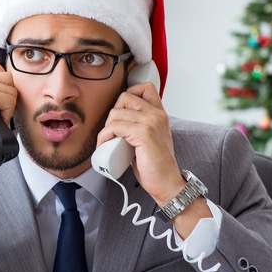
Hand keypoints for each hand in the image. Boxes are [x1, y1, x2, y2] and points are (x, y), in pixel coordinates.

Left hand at [95, 82, 184, 204]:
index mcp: (160, 114)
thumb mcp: (151, 138)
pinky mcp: (143, 134)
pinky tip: (105, 144)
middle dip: (113, 113)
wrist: (167, 183)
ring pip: (116, 112)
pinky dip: (105, 136)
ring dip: (106, 127)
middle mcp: (157, 115)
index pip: (145, 88)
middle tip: (112, 130)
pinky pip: (115, 127)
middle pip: (125, 97)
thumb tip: (117, 120)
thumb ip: (140, 125)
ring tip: (108, 140)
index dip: (129, 95)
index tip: (121, 112)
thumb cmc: (156, 165)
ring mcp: (151, 123)